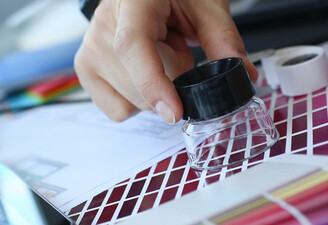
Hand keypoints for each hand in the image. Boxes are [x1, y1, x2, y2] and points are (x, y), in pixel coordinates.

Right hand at [74, 0, 256, 122]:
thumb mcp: (204, 5)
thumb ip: (223, 38)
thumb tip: (241, 73)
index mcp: (132, 0)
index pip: (132, 45)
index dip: (153, 82)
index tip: (174, 110)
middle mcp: (104, 22)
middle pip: (138, 83)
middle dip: (171, 80)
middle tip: (175, 47)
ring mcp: (90, 47)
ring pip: (132, 101)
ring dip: (156, 89)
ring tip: (157, 54)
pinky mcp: (85, 69)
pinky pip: (118, 109)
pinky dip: (138, 101)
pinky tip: (142, 72)